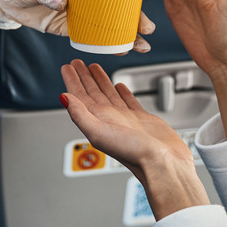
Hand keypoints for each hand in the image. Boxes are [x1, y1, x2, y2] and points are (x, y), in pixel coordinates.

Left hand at [0, 0, 154, 52]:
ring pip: (109, 24)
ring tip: (142, 45)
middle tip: (147, 27)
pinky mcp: (70, 28)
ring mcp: (79, 13)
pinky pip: (93, 37)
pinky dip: (107, 45)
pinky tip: (122, 51)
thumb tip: (61, 0)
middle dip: (135, 17)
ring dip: (127, 34)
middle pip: (118, 6)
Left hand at [60, 60, 209, 219]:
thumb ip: (80, 114)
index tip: (67, 67)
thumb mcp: (99, 132)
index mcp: (96, 120)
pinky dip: (122, 92)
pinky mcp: (142, 119)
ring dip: (100, 80)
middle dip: (83, 77)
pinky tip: (119, 85)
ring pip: (108, 94)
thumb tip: (63, 98)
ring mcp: (124, 119)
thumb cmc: (133, 153)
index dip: (72, 81)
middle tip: (77, 62)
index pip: (79, 96)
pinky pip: (129, 101)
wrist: (163, 164)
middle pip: (91, 92)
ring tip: (94, 68)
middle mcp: (108, 118)